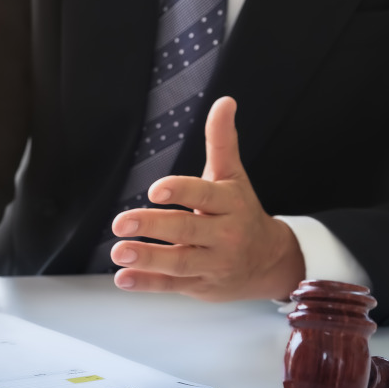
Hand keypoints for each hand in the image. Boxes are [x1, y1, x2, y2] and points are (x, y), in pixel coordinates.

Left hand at [110, 96, 304, 301]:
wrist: (270, 262)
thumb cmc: (241, 213)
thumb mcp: (232, 176)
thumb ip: (222, 142)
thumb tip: (224, 101)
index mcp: (230, 204)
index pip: (204, 196)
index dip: (180, 192)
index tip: (155, 190)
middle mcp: (224, 235)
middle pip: (186, 230)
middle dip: (152, 227)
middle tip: (120, 222)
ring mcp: (212, 264)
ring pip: (178, 262)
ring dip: (147, 258)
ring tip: (118, 251)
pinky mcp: (199, 285)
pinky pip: (171, 285)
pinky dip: (146, 283)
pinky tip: (123, 278)